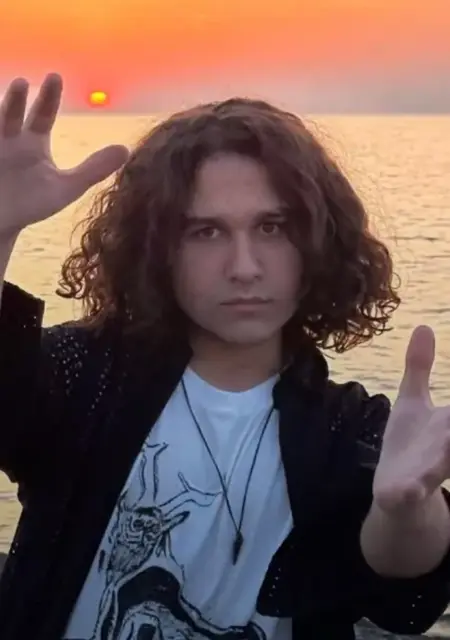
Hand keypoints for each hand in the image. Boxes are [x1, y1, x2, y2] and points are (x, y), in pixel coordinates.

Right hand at [0, 73, 128, 237]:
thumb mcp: (67, 187)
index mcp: (33, 142)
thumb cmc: (32, 204)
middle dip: (18, 99)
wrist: (3, 225)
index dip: (49, 96)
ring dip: (1, 111)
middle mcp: (11, 139)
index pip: (43, 113)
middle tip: (24, 82)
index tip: (55, 77)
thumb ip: (94, 169)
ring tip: (8, 96)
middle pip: (14, 114)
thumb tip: (127, 149)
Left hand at [373, 325, 449, 512]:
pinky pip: (412, 492)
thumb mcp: (413, 399)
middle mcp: (448, 443)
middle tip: (448, 415)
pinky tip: (406, 490)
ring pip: (444, 462)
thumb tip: (423, 326)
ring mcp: (430, 469)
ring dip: (444, 457)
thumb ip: (419, 366)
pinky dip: (410, 491)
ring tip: (445, 440)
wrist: (396, 488)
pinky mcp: (408, 490)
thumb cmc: (411, 441)